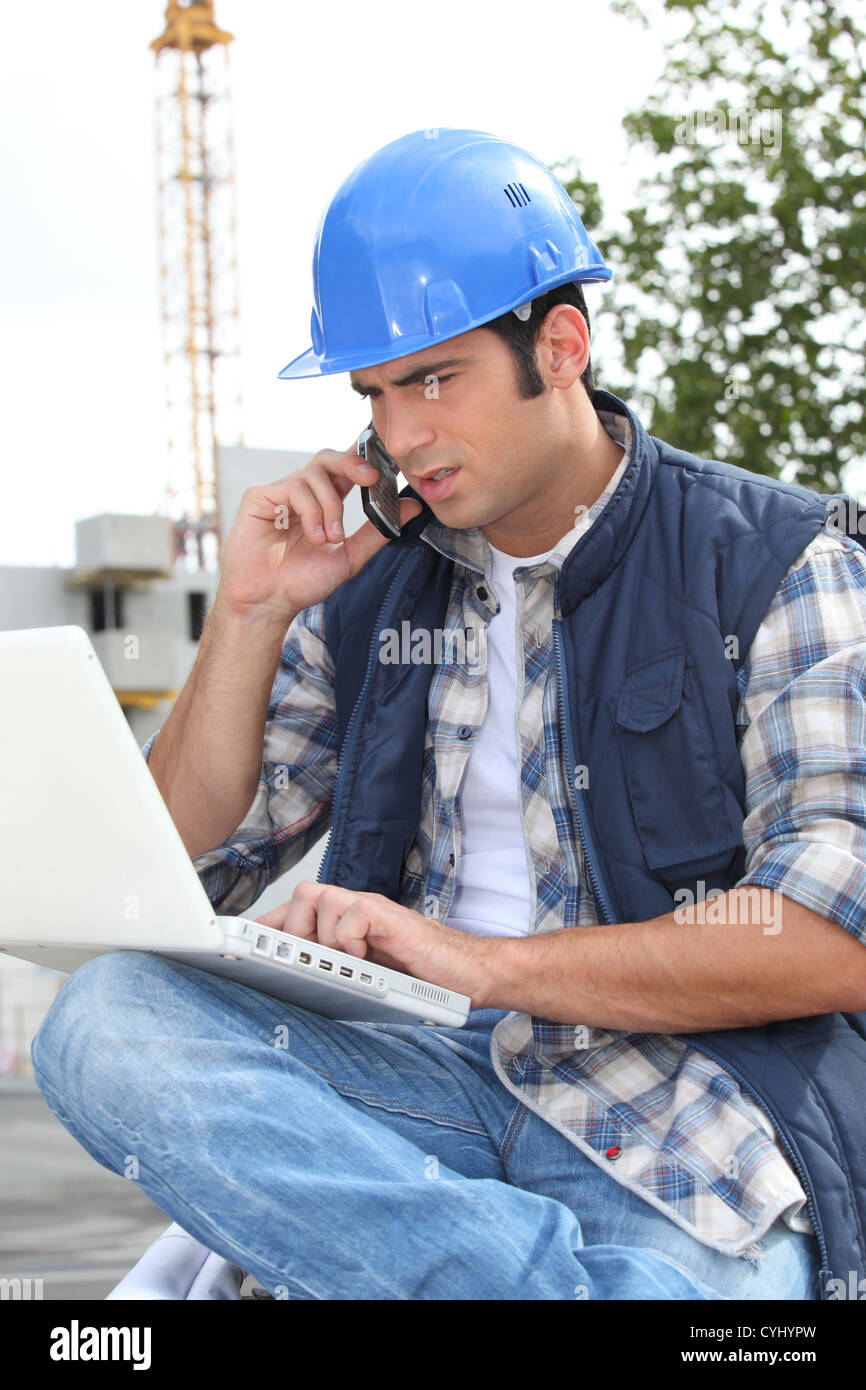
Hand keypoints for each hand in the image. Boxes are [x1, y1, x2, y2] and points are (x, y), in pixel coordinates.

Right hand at [215, 436, 422, 625]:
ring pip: (314, 474)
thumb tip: (413, 507)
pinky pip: (293, 487)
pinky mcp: (259, 496)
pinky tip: (313, 536)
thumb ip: (378, 531)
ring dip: (330, 506)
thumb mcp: (350, 556)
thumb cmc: (303, 581)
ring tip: (330, 538)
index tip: (387, 458)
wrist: (269, 602)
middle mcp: (302, 492)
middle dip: (353, 463)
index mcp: (325, 501)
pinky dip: (310, 511)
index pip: (345, 467)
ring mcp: (280, 492)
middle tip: (371, 479)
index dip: (365, 455)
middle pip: (329, 457)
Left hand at [254, 882, 494, 1006]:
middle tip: (310, 963)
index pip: (293, 912)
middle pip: (300, 896)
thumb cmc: (421, 978)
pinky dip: (350, 939)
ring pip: (318, 899)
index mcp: (343, 924)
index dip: (265, 925)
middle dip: (293, 932)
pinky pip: (349, 915)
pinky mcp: (388, 915)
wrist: (470, 975)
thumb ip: (334, 971)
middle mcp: (353, 909)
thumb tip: (289, 983)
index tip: (237, 942)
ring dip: (324, 938)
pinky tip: (367, 957)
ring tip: (347, 963)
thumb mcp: (366, 978)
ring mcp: (370, 909)